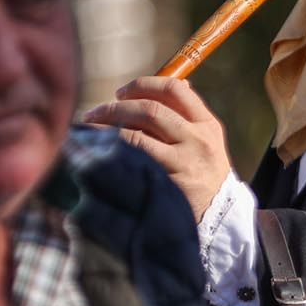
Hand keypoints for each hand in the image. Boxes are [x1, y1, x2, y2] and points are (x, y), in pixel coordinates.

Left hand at [81, 76, 232, 222]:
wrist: (219, 220)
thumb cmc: (202, 175)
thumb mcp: (204, 142)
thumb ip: (183, 116)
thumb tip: (150, 89)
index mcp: (207, 124)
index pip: (174, 89)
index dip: (143, 85)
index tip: (120, 92)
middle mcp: (197, 140)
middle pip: (150, 110)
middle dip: (115, 107)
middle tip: (94, 113)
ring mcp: (183, 164)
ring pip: (136, 136)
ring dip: (105, 130)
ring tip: (86, 131)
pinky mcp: (167, 186)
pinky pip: (131, 163)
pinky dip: (109, 154)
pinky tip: (94, 153)